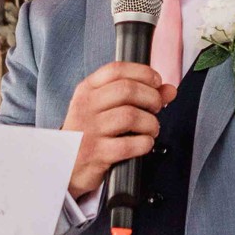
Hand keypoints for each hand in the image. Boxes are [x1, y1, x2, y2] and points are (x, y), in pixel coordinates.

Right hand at [61, 62, 177, 199]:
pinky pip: (129, 145)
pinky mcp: (96, 152)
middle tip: (156, 108)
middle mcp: (86, 106)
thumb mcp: (104, 109)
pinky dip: (144, 144)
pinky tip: (144, 144)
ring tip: (151, 129)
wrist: (66, 164)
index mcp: (87, 90)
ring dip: (150, 123)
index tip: (156, 82)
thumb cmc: (88, 133)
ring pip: (131, 116)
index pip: (116, 70)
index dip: (143, 73)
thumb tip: (169, 90)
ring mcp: (90, 129)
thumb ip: (137, 95)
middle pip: (127, 90)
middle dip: (151, 98)